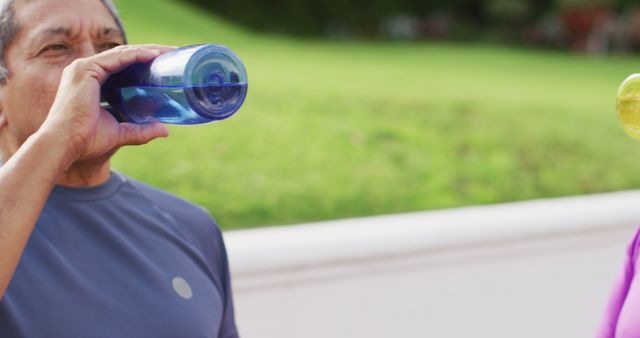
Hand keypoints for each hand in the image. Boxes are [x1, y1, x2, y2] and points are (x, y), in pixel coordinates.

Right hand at [40, 44, 174, 164]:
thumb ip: (142, 130)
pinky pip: (116, 58)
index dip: (143, 62)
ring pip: (121, 53)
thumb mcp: (121, 133)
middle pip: (123, 56)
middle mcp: (85, 70)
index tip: (165, 63)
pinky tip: (153, 55)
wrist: (65, 145)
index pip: (121, 65)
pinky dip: (135, 55)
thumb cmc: (87, 141)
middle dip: (149, 52)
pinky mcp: (86, 71)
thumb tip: (166, 131)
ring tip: (168, 53)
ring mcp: (83, 68)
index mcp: (91, 81)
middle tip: (172, 55)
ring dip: (147, 50)